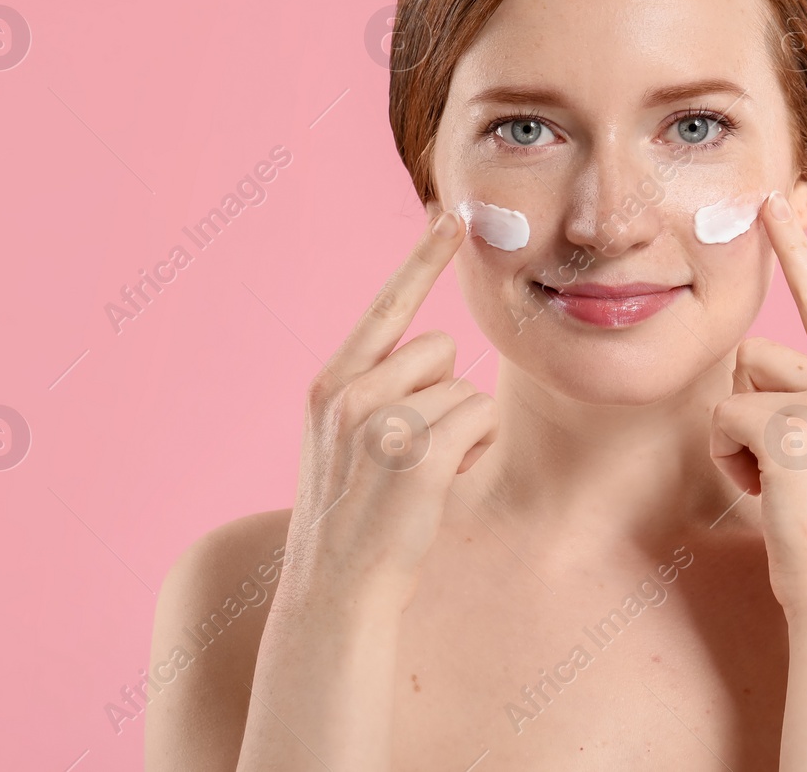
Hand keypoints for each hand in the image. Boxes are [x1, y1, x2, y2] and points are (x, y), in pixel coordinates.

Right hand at [281, 209, 499, 612]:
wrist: (334, 590)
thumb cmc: (352, 516)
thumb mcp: (341, 440)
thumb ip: (375, 389)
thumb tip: (441, 350)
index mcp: (329, 384)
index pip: (385, 307)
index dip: (421, 259)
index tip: (452, 215)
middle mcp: (350, 393)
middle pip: (439, 350)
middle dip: (442, 394)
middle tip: (409, 453)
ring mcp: (382, 422)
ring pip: (464, 390)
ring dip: (461, 430)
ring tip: (419, 477)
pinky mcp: (418, 454)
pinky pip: (477, 421)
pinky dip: (474, 451)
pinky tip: (441, 486)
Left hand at [708, 190, 806, 612]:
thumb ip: (794, 403)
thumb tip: (740, 368)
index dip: (797, 249)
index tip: (777, 194)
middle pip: (751, 355)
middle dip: (744, 411)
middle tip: (782, 474)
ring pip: (733, 386)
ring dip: (736, 439)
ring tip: (778, 487)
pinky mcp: (795, 428)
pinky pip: (724, 420)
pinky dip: (730, 462)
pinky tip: (768, 496)